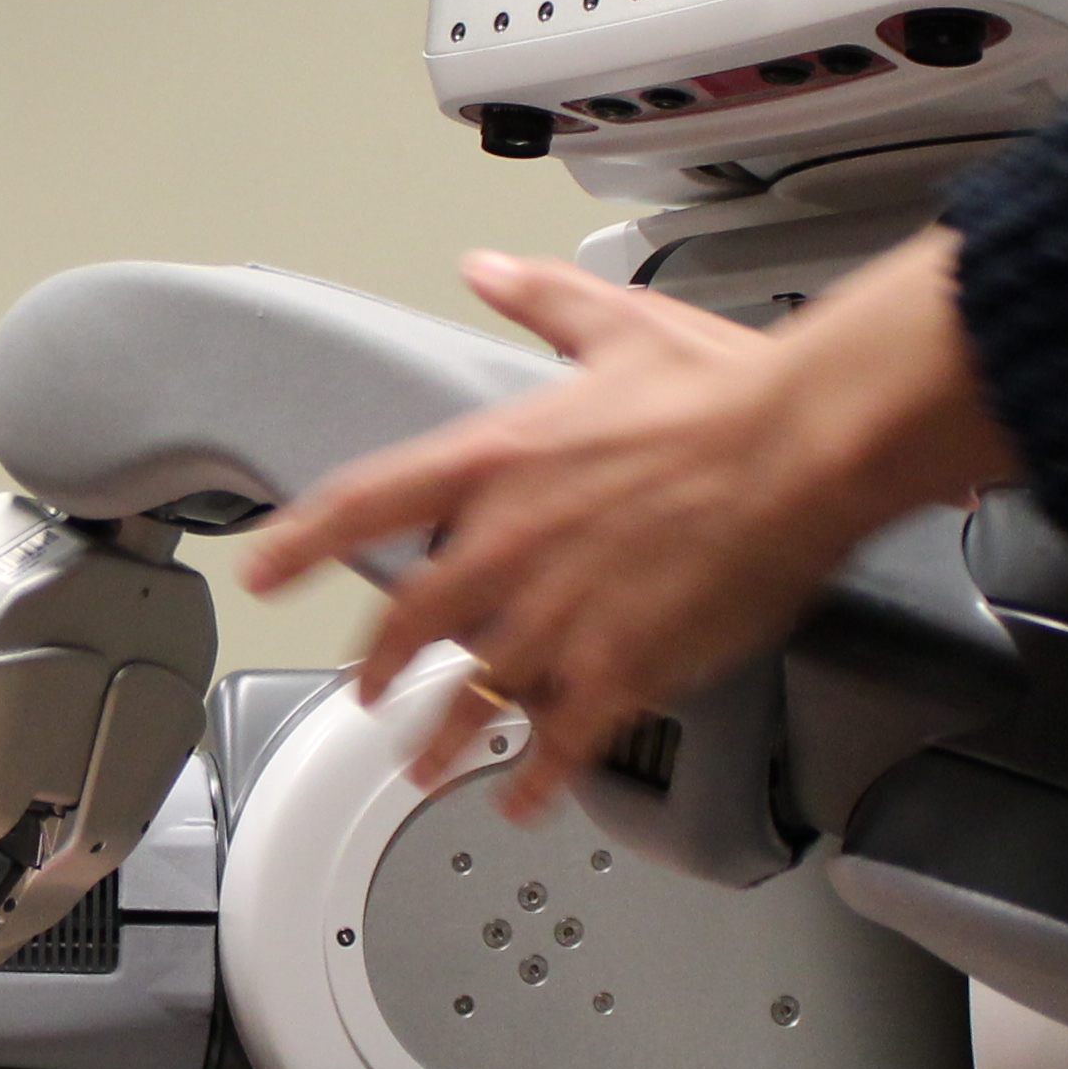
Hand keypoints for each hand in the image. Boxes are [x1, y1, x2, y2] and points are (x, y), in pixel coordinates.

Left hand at [237, 231, 1016, 819]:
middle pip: (408, 623)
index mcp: (496, 461)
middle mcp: (508, 545)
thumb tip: (488, 270)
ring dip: (444, 739)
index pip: (365, 505)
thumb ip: (539, 300)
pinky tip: (529, 797)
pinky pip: (559, 740)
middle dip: (380, 667)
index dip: (301, 542)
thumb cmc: (726, 388)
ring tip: (430, 765)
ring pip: (473, 697)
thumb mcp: (616, 324)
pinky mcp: (620, 668)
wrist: (804, 445)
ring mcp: (558, 616)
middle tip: (367, 694)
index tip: (263, 570)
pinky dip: (537, 777)